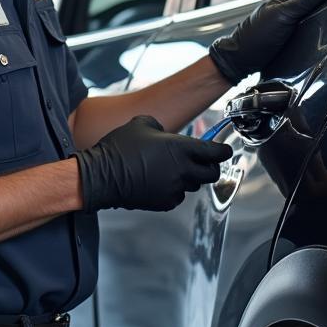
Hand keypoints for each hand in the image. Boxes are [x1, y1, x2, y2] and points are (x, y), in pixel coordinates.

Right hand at [75, 115, 231, 213]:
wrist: (102, 175)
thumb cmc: (120, 147)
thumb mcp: (141, 123)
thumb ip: (161, 126)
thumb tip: (164, 133)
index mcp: (180, 148)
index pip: (214, 152)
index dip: (223, 150)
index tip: (225, 150)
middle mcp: (182, 170)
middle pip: (211, 173)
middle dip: (210, 167)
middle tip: (204, 162)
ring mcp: (174, 188)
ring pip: (193, 184)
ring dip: (189, 177)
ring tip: (172, 169)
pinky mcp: (165, 202)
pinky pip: (177, 195)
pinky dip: (173, 189)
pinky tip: (159, 181)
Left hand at [209, 0, 326, 84]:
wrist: (241, 61)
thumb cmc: (256, 36)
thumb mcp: (282, 15)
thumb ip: (303, 1)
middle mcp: (288, 9)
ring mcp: (290, 24)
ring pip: (313, 14)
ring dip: (323, 16)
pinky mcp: (292, 39)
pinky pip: (310, 30)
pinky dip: (319, 31)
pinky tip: (324, 37)